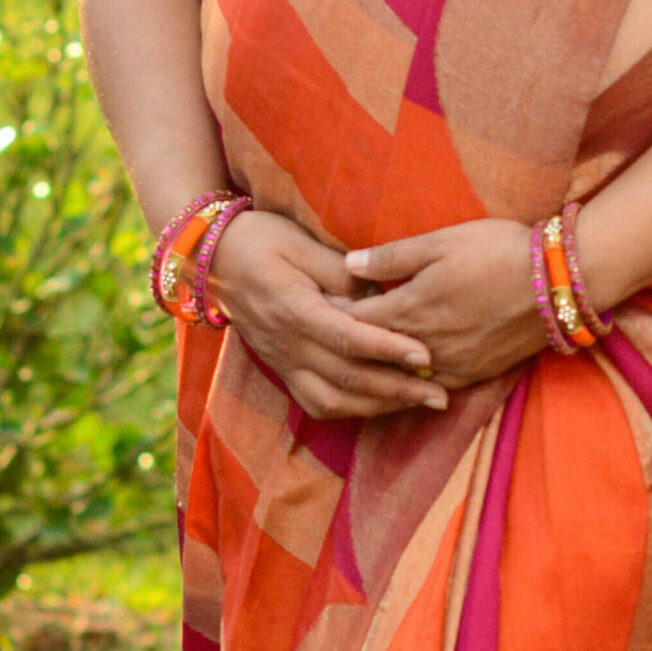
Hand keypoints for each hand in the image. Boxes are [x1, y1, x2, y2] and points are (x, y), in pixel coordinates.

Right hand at [206, 209, 449, 419]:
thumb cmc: (261, 239)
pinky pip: (315, 404)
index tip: (425, 356)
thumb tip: (378, 294)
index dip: (389, 350)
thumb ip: (339, 269)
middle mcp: (287, 344)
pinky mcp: (281, 370)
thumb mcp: (300, 241)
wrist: (211, 259)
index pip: (348, 338)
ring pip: (332, 402)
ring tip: (419, 403)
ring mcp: (282, 362)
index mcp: (293, 309)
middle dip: (397, 390)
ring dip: (379, 407)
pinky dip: (351, 410)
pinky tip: (382, 405)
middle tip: (441, 395)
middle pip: (346, 379)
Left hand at [343, 219, 544, 388]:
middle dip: (350, 343)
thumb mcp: (442, 241)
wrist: (557, 282)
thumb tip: (348, 265)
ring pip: (400, 376)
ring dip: (379, 367)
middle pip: (373, 352)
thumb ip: (393, 256)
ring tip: (361, 358)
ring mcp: (451, 364)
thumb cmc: (497, 251)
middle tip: (327, 335)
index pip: (356, 320)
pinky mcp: (475, 374)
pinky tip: (406, 375)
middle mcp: (425, 345)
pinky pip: (432, 386)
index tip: (317, 305)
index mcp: (411, 308)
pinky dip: (412, 382)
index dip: (334, 313)